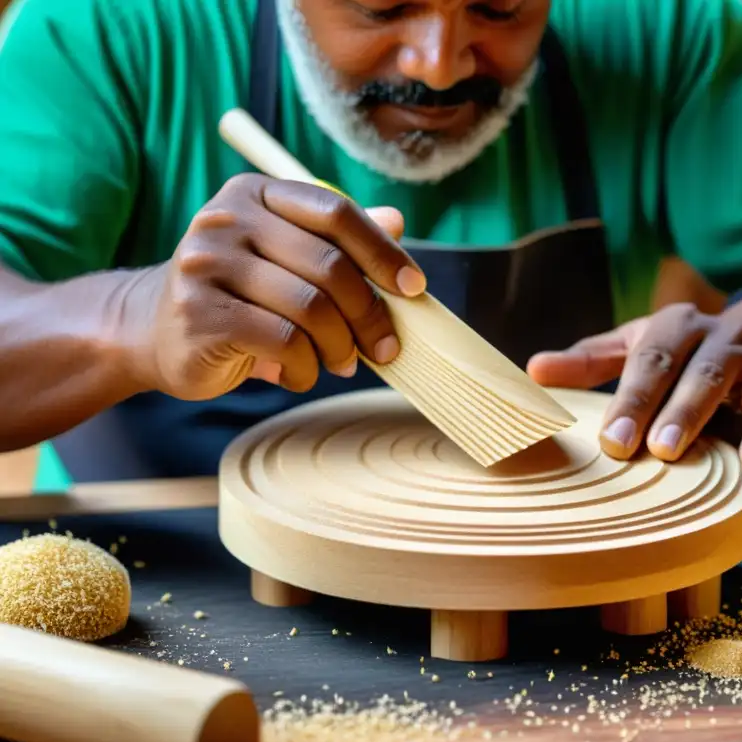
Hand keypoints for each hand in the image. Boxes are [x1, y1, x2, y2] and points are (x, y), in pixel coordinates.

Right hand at [122, 173, 425, 399]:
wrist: (152, 332)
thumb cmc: (238, 295)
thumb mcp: (285, 258)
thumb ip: (335, 239)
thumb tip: (395, 220)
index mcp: (255, 194)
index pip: (336, 211)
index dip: (382, 252)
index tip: (414, 288)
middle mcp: (226, 219)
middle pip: (329, 265)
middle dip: (369, 313)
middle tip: (385, 347)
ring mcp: (207, 264)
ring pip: (310, 307)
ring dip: (340, 346)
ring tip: (343, 362)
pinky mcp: (199, 313)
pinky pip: (283, 342)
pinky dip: (306, 367)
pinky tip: (301, 373)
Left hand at [526, 300, 741, 474]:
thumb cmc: (682, 347)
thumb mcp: (637, 344)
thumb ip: (589, 361)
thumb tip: (531, 371)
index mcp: (676, 328)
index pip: (651, 362)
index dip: (632, 399)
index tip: (613, 440)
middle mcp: (723, 341)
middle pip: (705, 376)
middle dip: (687, 413)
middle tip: (664, 451)